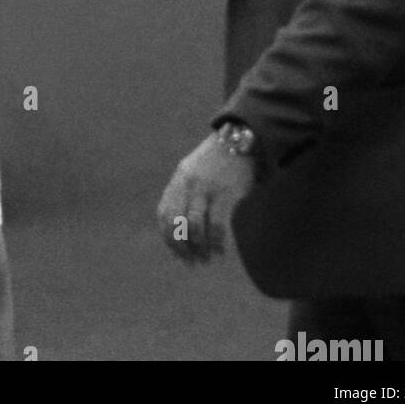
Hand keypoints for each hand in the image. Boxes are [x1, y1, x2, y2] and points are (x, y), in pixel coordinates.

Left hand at [157, 132, 255, 262]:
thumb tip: (182, 228)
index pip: (164, 214)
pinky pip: (217, 225)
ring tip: (207, 258)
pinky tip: (220, 252)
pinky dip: (217, 243)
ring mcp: (206, 188)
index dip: (169, 238)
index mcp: (178, 179)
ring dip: (200, 248)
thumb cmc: (217, 161)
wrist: (239, 141)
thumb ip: (184, 193)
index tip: (178, 254)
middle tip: (192, 262)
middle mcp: (188, 184)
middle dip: (182, 247)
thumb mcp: (193, 171)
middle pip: (176, 223)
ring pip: (195, 227)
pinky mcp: (226, 193)